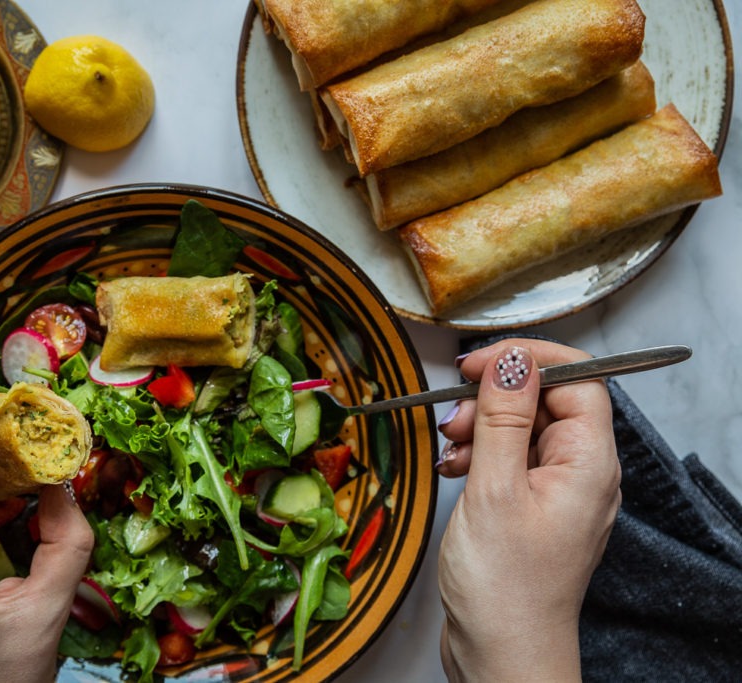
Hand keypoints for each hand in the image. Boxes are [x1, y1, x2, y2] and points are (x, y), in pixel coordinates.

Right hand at [435, 340, 620, 681]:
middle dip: (497, 397)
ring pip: (524, 430)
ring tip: (450, 445)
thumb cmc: (505, 588)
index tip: (483, 360)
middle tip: (456, 412)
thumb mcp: (495, 489)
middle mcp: (582, 474)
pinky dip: (480, 455)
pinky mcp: (532, 509)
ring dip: (483, 427)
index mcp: (589, 464)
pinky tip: (455, 468)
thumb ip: (503, 418)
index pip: (579, 380)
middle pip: (547, 402)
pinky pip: (511, 460)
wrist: (501, 654)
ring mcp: (557, 493)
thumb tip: (511, 360)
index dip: (531, 360)